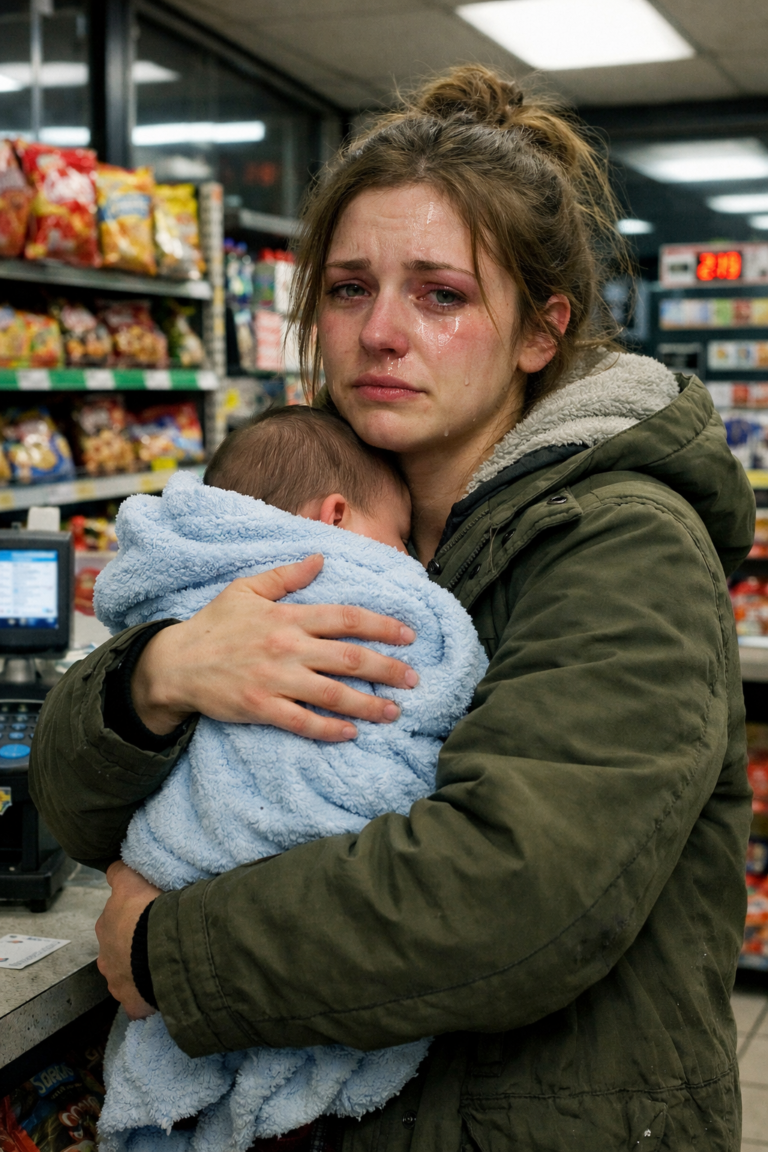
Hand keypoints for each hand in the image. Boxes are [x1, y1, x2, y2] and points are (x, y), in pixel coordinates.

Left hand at [95, 861, 161, 1020]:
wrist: (165, 952)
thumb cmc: (157, 912)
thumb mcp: (138, 879)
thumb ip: (127, 871)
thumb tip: (122, 864)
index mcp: (110, 914)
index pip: (115, 900)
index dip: (130, 901)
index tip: (143, 902)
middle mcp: (107, 943)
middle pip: (117, 934)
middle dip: (133, 934)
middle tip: (158, 930)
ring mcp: (115, 973)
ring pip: (124, 966)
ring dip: (137, 963)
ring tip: (161, 959)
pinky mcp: (128, 997)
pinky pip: (135, 995)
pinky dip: (145, 992)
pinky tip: (161, 986)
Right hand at [131, 553, 418, 741]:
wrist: (176, 662)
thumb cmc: (214, 624)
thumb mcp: (247, 589)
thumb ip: (287, 575)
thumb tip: (320, 557)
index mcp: (288, 616)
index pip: (347, 618)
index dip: (382, 626)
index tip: (408, 636)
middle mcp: (288, 646)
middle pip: (350, 658)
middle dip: (388, 669)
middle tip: (414, 679)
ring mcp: (276, 679)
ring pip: (334, 694)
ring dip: (369, 704)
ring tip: (394, 712)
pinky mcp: (262, 708)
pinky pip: (303, 722)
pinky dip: (330, 729)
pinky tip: (351, 733)